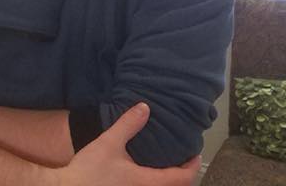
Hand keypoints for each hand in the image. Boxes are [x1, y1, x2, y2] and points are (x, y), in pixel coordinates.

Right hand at [56, 104, 199, 185]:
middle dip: (182, 174)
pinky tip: (143, 172)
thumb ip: (128, 125)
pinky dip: (153, 182)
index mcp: (148, 182)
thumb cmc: (90, 171)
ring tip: (164, 164)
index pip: (182, 178)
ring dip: (167, 179)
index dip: (192, 165)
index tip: (194, 153)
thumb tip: (145, 107)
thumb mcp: (109, 143)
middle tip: (181, 158)